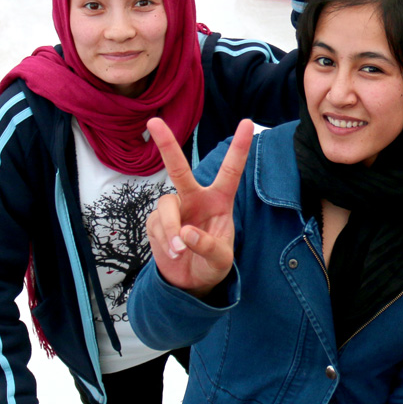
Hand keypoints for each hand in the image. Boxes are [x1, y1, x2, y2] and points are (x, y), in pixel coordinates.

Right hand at [144, 117, 253, 296]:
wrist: (191, 282)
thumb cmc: (212, 265)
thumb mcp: (220, 260)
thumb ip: (208, 247)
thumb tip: (186, 233)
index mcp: (219, 200)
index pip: (231, 171)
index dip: (240, 147)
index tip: (248, 122)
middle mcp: (195, 198)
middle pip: (179, 169)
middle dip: (167, 145)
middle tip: (154, 122)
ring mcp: (174, 209)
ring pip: (165, 206)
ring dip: (170, 229)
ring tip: (180, 250)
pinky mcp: (156, 221)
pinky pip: (156, 225)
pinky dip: (164, 242)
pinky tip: (174, 253)